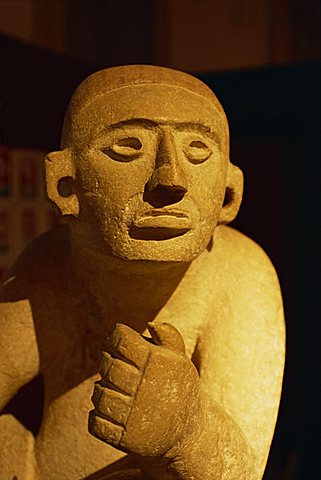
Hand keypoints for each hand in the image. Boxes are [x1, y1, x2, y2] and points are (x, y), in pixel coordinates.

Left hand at [88, 322, 200, 457]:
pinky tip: (111, 410)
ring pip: (99, 393)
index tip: (120, 341)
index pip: (121, 341)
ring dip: (101, 389)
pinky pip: (96, 422)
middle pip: (108, 366)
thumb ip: (168, 336)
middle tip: (114, 364)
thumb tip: (149, 323)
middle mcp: (144, 388)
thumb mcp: (180, 361)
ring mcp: (133, 415)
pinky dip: (98, 415)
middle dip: (106, 361)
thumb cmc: (180, 389)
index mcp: (156, 364)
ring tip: (114, 388)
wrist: (189, 435)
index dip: (116, 337)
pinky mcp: (125, 439)